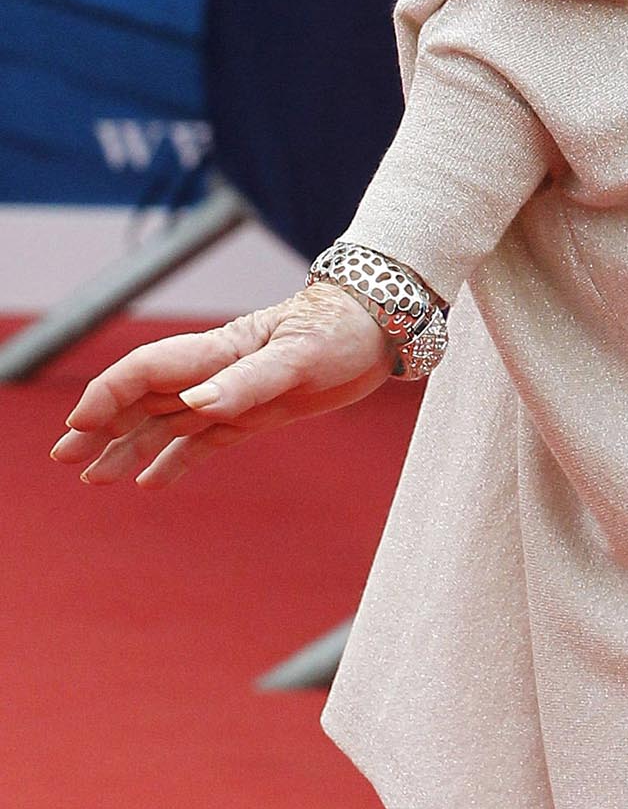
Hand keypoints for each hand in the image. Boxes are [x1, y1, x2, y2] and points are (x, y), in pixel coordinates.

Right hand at [49, 283, 395, 487]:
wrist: (381, 325)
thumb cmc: (340, 330)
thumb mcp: (297, 358)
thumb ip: (245, 382)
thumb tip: (194, 406)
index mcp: (217, 353)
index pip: (145, 371)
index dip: (108, 394)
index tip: (79, 424)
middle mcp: (214, 374)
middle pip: (142, 399)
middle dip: (100, 425)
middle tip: (64, 457)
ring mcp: (232, 394)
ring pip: (166, 423)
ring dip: (128, 447)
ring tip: (93, 477)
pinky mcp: (257, 413)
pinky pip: (204, 441)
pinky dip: (175, 460)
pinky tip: (148, 483)